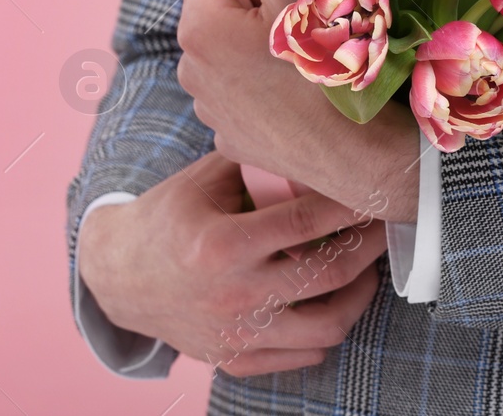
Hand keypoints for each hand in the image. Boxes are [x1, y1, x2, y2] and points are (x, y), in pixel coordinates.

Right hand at [78, 152, 385, 375]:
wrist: (117, 277)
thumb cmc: (167, 217)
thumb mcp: (203, 180)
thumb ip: (257, 162)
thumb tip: (317, 143)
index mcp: (220, 244)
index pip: (304, 222)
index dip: (348, 204)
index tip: (375, 190)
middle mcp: (231, 295)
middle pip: (327, 275)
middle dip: (368, 247)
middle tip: (385, 226)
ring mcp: (235, 334)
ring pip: (326, 326)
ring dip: (359, 296)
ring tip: (366, 271)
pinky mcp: (235, 359)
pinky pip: (303, 354)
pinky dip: (328, 330)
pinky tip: (334, 302)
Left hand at [175, 0, 420, 221]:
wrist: (355, 151)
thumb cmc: (327, 66)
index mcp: (198, 29)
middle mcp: (190, 70)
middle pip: (218, 15)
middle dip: (250, 8)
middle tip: (299, 17)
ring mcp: (207, 109)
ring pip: (228, 55)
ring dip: (254, 48)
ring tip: (300, 58)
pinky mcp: (228, 136)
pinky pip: (239, 94)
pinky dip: (259, 86)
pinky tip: (293, 93)